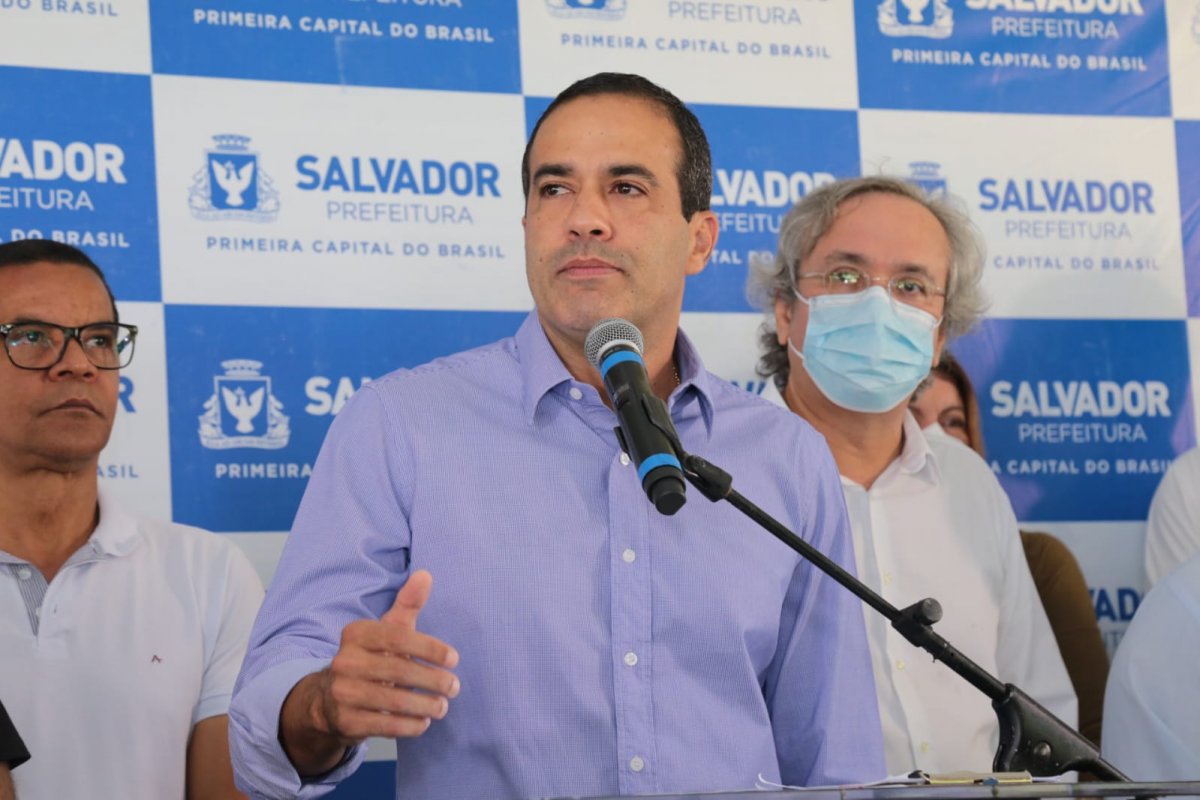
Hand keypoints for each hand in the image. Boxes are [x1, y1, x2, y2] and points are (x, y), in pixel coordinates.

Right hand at [281, 570, 459, 773]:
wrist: (329, 700)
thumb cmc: (371, 658)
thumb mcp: (387, 630)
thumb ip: (407, 604)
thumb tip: (426, 574)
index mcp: (356, 633)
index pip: (398, 637)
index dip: (430, 648)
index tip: (455, 659)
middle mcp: (344, 661)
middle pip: (399, 670)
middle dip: (434, 680)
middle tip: (454, 687)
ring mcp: (342, 692)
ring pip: (394, 701)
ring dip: (426, 705)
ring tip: (443, 706)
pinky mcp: (345, 721)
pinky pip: (385, 725)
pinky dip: (410, 726)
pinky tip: (423, 723)